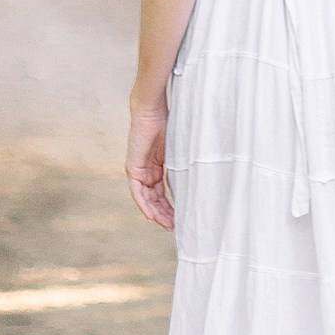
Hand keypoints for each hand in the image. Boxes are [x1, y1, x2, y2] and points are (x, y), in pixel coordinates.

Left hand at [125, 100, 173, 229]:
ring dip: (156, 213)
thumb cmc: (168, 122)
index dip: (170, 206)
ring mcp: (138, 169)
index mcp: (156, 165)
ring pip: (146, 198)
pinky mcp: (133, 167)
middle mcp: (146, 170)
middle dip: (164, 213)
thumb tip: (201, 172)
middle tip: (176, 226)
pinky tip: (152, 216)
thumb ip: (183, 162)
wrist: (151, 108)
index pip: (162, 191)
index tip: (180, 217)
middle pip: (154, 198)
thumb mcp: (179, 148)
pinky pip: (138, 191)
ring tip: (168, 224)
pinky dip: (144, 204)